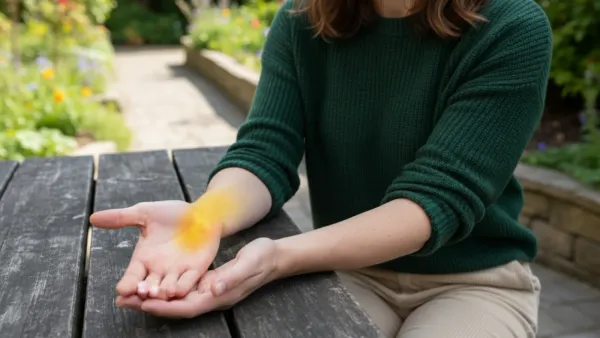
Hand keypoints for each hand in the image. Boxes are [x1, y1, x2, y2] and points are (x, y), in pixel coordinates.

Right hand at [90, 200, 220, 299]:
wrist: (201, 213)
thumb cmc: (173, 214)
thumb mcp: (145, 213)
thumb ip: (121, 217)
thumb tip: (92, 218)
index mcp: (144, 258)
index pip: (132, 275)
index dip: (127, 283)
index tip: (121, 289)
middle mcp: (159, 269)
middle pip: (148, 287)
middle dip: (144, 291)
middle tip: (140, 293)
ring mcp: (177, 271)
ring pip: (167, 288)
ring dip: (161, 293)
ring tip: (157, 293)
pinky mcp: (196, 269)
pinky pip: (188, 282)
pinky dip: (182, 287)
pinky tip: (176, 290)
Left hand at [116, 238, 279, 317]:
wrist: (273, 255)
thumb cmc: (262, 258)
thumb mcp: (250, 262)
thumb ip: (231, 276)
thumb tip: (212, 289)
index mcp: (219, 295)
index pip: (187, 306)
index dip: (165, 307)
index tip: (144, 304)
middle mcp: (211, 296)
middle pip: (176, 306)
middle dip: (150, 305)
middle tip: (123, 301)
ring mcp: (208, 290)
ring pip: (176, 298)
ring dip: (152, 298)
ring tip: (128, 293)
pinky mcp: (207, 282)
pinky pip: (182, 289)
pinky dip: (164, 288)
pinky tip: (150, 282)